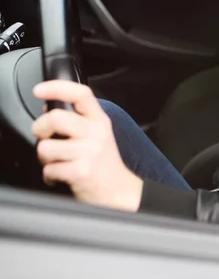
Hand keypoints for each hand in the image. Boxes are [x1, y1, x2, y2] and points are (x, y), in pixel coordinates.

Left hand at [31, 80, 142, 211]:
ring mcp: (89, 152)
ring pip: (45, 147)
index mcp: (99, 121)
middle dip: (40, 128)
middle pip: (55, 118)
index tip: (40, 90)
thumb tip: (48, 108)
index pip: (81, 94)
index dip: (57, 88)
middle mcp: (96, 133)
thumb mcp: (98, 134)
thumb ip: (76, 119)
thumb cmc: (104, 163)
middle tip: (44, 136)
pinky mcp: (81, 171)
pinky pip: (49, 169)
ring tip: (57, 162)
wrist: (119, 190)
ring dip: (45, 158)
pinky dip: (50, 176)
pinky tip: (61, 175)